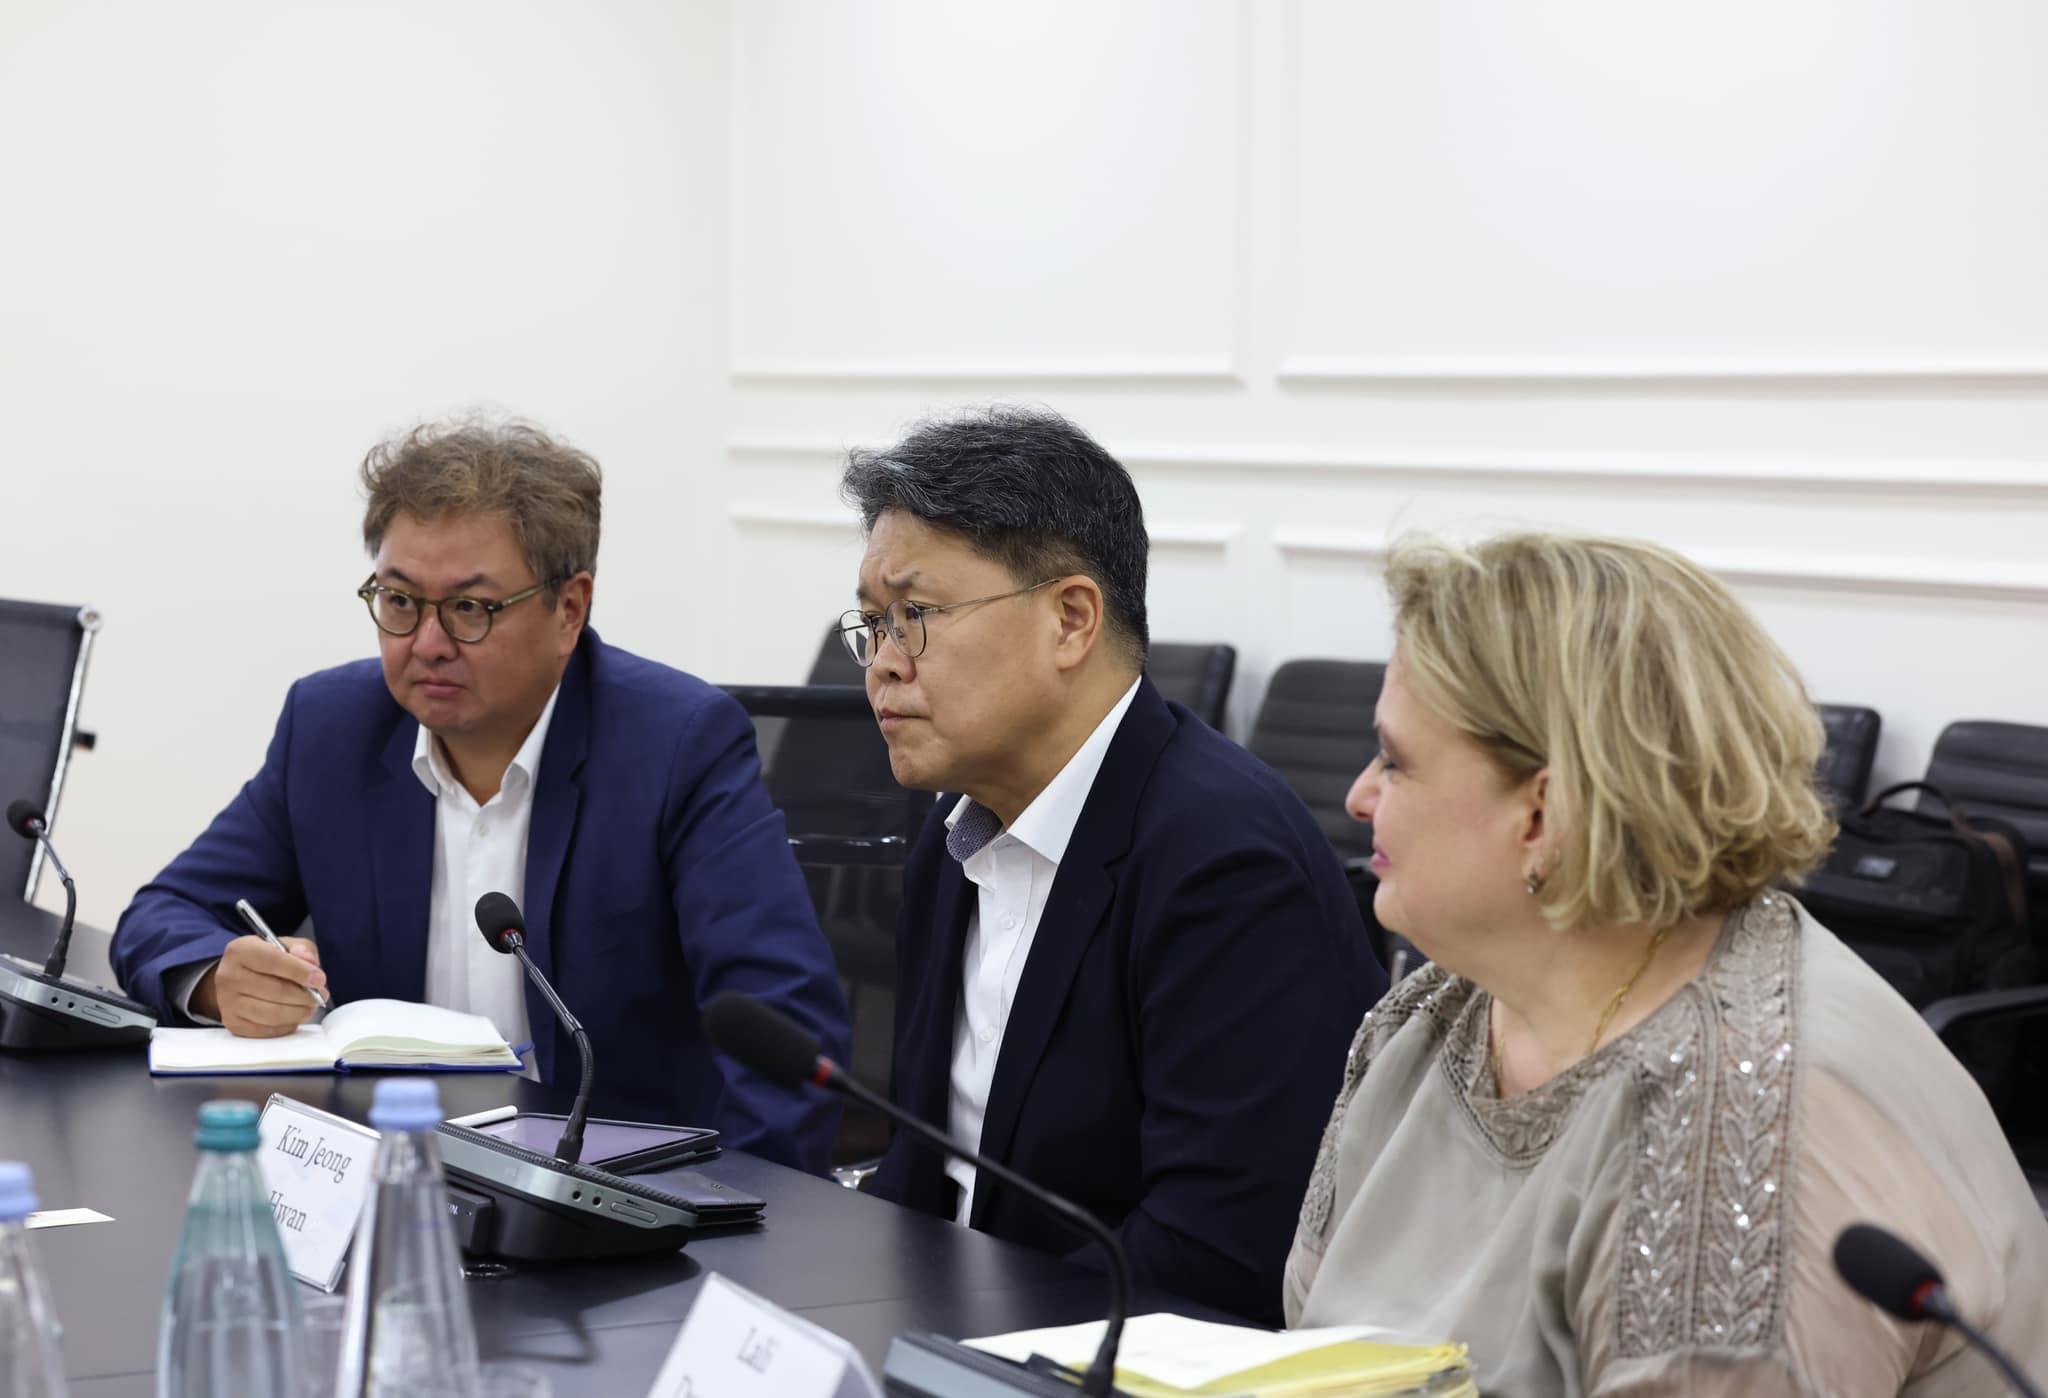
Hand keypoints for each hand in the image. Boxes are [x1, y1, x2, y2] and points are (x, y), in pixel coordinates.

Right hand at [192, 935, 325, 1037]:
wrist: (238, 980)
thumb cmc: (267, 961)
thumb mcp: (285, 946)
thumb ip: (302, 949)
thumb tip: (310, 963)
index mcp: (240, 951)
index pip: (272, 960)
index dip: (299, 971)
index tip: (319, 979)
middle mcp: (228, 976)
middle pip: (275, 991)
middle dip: (305, 995)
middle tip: (320, 995)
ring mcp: (227, 1003)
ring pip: (272, 1014)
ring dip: (299, 1012)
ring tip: (310, 1006)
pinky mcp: (233, 1024)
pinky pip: (266, 1030)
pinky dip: (287, 1025)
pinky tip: (294, 1016)